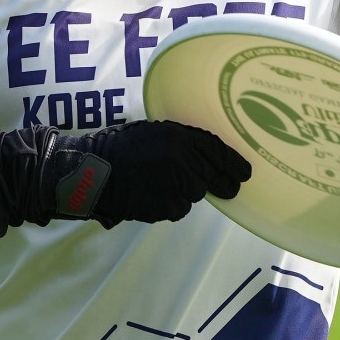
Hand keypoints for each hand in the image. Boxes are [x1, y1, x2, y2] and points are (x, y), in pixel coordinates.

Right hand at [49, 120, 251, 226]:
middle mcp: (183, 161)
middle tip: (231, 188)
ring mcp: (176, 185)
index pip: (217, 151)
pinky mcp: (167, 206)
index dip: (234, 162)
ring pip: (196, 193)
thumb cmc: (119, 147)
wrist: (94, 173)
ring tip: (167, 185)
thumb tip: (207, 154)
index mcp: (179, 137)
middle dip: (225, 183)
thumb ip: (181, 141)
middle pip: (213, 176)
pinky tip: (156, 196)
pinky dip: (173, 204)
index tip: (245, 171)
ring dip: (189, 191)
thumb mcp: (153, 132)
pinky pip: (180, 207)